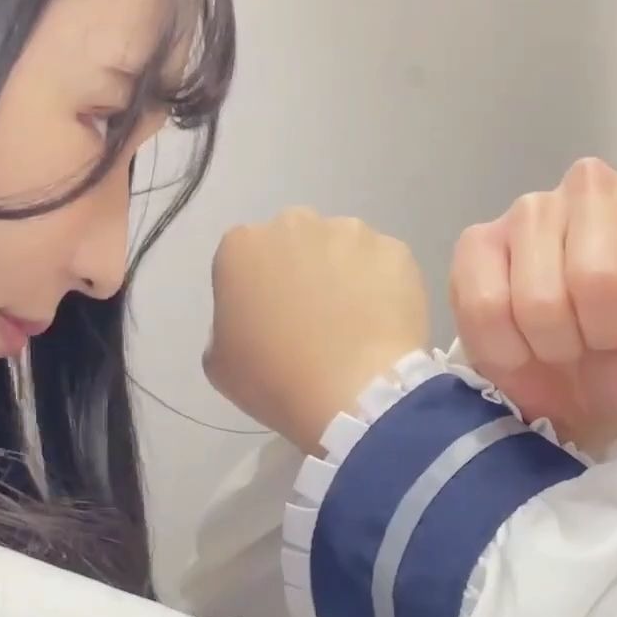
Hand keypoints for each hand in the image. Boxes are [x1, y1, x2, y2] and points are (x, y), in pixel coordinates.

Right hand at [205, 207, 430, 452]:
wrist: (356, 394)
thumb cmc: (277, 380)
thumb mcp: (221, 362)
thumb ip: (227, 323)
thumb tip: (251, 317)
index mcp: (242, 246)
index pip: (246, 260)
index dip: (259, 291)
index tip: (271, 323)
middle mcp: (295, 223)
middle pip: (296, 242)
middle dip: (302, 271)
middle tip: (315, 320)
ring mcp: (351, 232)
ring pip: (343, 249)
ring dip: (345, 275)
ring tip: (355, 323)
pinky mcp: (395, 250)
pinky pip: (383, 266)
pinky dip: (384, 286)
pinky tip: (382, 322)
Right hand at [450, 158, 616, 447]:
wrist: (565, 401)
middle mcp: (593, 185)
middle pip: (600, 273)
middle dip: (605, 329)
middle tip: (605, 337)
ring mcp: (530, 209)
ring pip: (541, 298)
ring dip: (557, 342)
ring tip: (567, 339)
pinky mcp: (476, 242)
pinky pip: (487, 309)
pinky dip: (509, 349)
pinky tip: (523, 342)